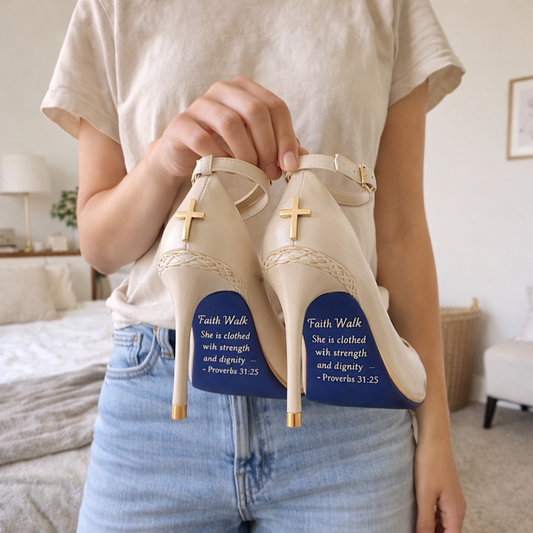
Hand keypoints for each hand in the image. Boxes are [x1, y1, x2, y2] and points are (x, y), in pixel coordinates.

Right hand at [150, 76, 305, 180]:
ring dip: (246, 153)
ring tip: (250, 172)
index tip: (290, 165)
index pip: (275, 106)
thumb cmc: (224, 147)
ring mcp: (199, 105)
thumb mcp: (255, 145)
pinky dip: (219, 157)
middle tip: (270, 172)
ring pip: (230, 123)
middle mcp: (223, 90)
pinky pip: (203, 139)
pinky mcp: (181, 124)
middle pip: (255, 111)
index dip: (286, 137)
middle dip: (267, 146)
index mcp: (246, 90)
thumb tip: (303, 158)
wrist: (183, 155)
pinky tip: (225, 168)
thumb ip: (278, 147)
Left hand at [414, 435, 465, 531]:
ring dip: (433, 529)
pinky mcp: (446, 491)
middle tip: (415, 530)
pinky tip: (419, 517)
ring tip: (416, 527)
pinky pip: (441, 512)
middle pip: (448, 532)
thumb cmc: (430, 463)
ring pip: (444, 524)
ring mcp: (453, 499)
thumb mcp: (424, 495)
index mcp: (455, 512)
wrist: (435, 438)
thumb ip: (425, 522)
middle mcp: (458, 508)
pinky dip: (432, 519)